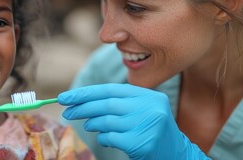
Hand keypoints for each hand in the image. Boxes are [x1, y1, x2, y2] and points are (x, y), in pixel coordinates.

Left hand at [58, 83, 209, 159]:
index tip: (65, 97)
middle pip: (107, 104)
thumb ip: (118, 103)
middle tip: (67, 111)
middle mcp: (150, 108)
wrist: (177, 155)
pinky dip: (103, 137)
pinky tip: (105, 138)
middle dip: (83, 107)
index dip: (86, 93)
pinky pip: (112, 137)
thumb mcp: (140, 111)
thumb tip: (81, 100)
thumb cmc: (151, 131)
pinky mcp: (142, 143)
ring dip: (92, 123)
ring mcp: (147, 125)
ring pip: (108, 121)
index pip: (110, 90)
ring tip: (87, 125)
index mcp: (148, 96)